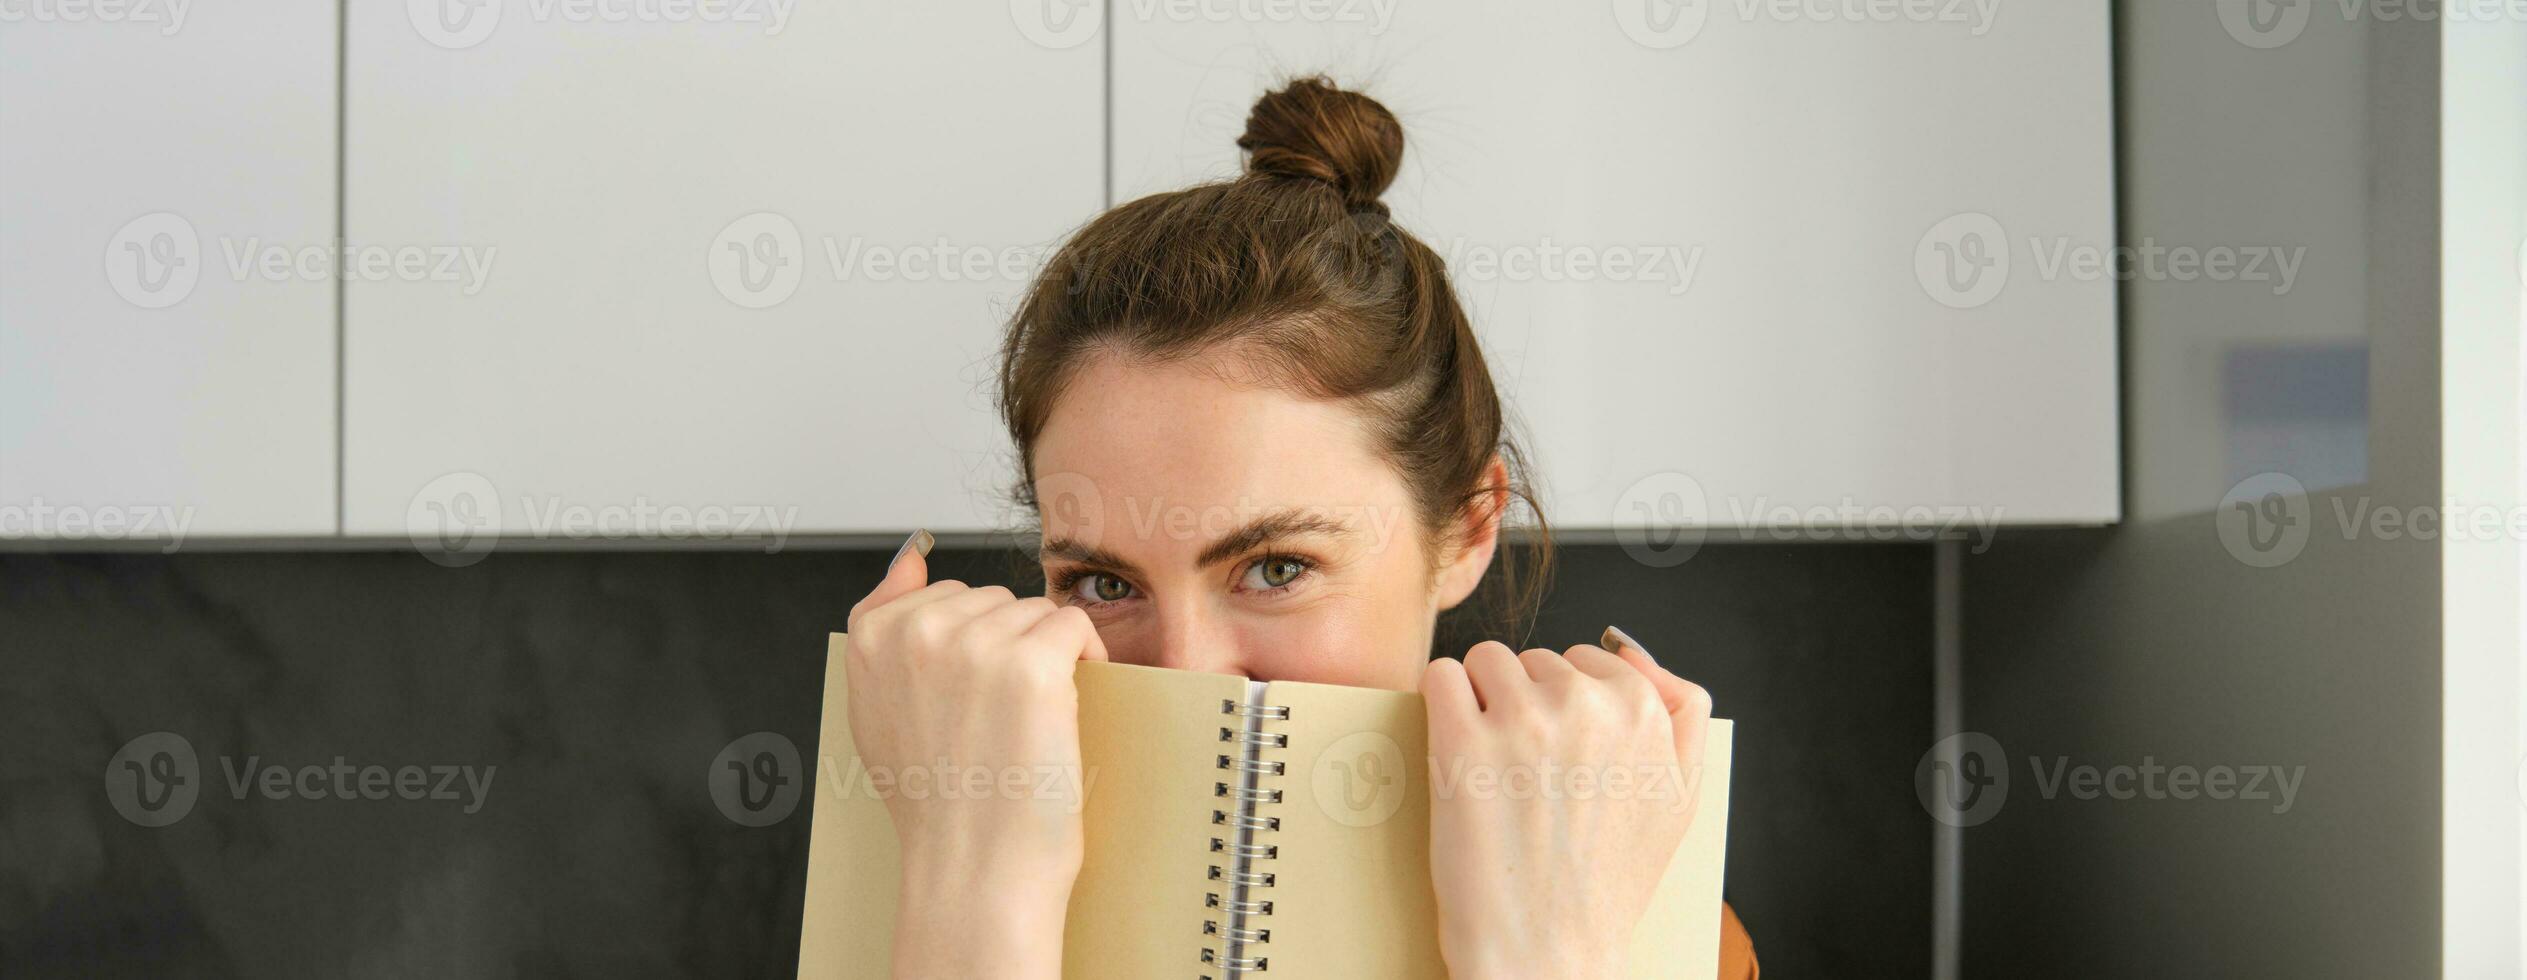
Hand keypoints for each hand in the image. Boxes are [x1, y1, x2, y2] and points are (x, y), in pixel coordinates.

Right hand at [844, 531, 1108, 979]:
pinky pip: (1073, 625)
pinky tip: (1064, 710)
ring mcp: (973, 644)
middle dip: (1007, 649)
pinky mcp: (1030, 663)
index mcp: (870, 639)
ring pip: (1035, 613)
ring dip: (1046, 659)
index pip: (942, 595)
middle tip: (996, 725)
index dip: (969, 648)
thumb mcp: (880, 710)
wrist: (973, 871)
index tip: (966, 705)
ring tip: (1023, 725)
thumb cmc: (937, 803)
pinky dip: (1086, 660)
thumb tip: (911, 552)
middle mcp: (916, 632)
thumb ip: (885, 626)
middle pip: (992, 599)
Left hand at [1418, 627, 1712, 979]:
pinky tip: (1454, 749)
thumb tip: (1635, 651)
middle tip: (1527, 775)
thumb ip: (1680, 712)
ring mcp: (1523, 722)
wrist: (1550, 954)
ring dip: (1481, 701)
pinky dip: (1441, 704)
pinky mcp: (1462, 744)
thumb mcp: (1681, 798)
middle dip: (1526, 704)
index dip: (1567, 705)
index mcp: (1644, 712)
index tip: (1560, 754)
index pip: (1588, 659)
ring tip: (1491, 767)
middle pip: (1536, 660)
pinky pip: (1443, 676)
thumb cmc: (1608, 884)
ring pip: (1487, 660)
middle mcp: (1588, 706)